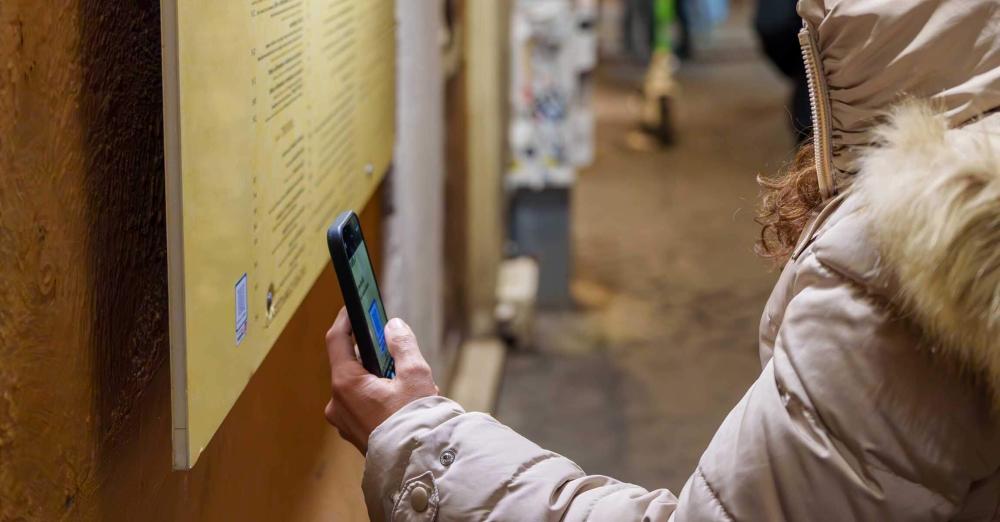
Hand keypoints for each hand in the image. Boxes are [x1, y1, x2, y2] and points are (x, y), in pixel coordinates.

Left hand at [323, 307, 438, 453]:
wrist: (418, 468)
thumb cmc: (416, 423)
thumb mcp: (415, 374)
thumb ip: (402, 345)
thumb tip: (393, 326)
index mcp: (346, 384)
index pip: (337, 340)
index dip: (346, 319)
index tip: (354, 306)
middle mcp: (337, 402)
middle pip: (349, 363)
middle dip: (371, 352)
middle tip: (392, 342)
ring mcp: (344, 420)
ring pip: (358, 385)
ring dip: (377, 376)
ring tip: (406, 378)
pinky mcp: (354, 433)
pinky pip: (362, 404)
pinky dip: (377, 394)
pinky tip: (401, 399)